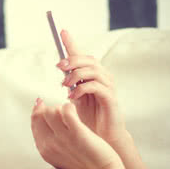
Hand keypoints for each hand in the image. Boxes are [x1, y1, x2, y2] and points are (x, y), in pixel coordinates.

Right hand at [31, 98, 121, 168]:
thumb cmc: (82, 165)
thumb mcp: (58, 156)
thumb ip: (49, 142)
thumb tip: (44, 123)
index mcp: (44, 150)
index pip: (35, 121)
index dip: (38, 109)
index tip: (43, 103)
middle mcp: (50, 144)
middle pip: (41, 114)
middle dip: (51, 108)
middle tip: (63, 111)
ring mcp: (63, 139)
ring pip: (52, 110)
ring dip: (61, 107)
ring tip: (72, 112)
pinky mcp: (77, 133)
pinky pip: (67, 110)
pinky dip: (70, 106)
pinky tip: (76, 110)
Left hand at [56, 30, 127, 145]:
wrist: (101, 137)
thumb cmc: (88, 117)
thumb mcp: (76, 97)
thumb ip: (71, 83)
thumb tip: (60, 68)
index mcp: (93, 75)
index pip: (82, 55)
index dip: (71, 43)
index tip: (61, 31)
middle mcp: (103, 77)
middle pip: (88, 60)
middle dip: (72, 60)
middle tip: (59, 67)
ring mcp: (108, 87)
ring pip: (93, 71)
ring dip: (75, 75)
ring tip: (64, 85)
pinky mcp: (110, 99)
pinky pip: (97, 87)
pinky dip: (82, 89)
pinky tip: (72, 96)